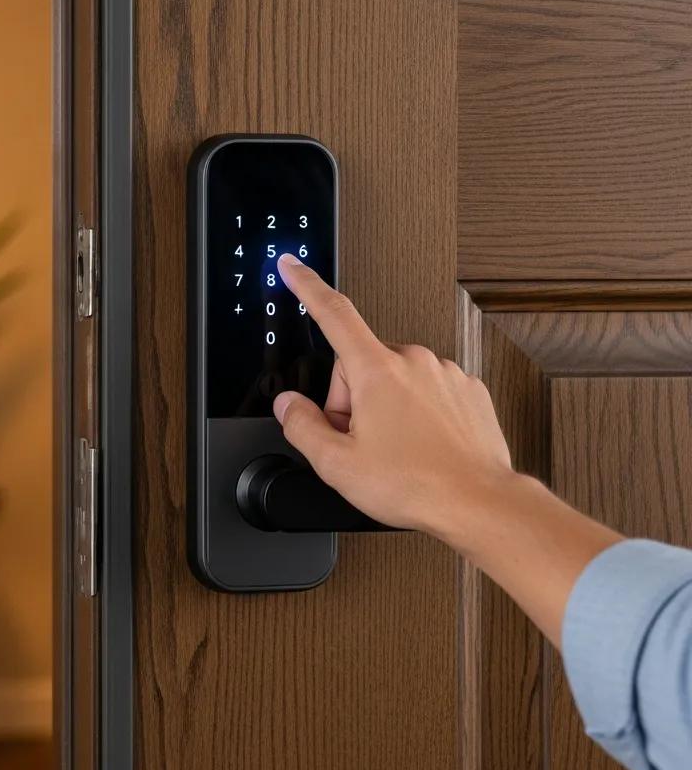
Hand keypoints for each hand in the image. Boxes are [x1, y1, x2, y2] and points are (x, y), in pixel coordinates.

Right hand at [272, 253, 514, 539]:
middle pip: (359, 364)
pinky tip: (420, 445)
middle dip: (350, 400)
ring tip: (395, 449)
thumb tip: (289, 405)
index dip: (306, 285)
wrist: (479, 503)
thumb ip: (301, 427)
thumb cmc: (417, 484)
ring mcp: (444, 373)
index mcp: (376, 371)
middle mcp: (413, 361)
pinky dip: (417, 413)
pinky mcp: (467, 390)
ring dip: (384, 408)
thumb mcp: (337, 464)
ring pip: (394, 379)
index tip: (291, 265)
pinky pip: (426, 391)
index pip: (332, 313)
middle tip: (359, 441)